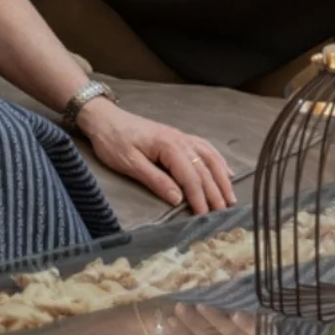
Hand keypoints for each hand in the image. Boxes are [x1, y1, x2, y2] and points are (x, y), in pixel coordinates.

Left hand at [76, 102, 235, 213]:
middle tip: (224, 214)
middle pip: (203, 169)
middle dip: (215, 192)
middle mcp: (180, 139)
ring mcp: (180, 136)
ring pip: (209, 157)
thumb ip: (155, 180)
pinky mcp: (178, 136)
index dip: (199, 198)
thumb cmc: (112, 140)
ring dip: (222, 177)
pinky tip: (225, 171)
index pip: (190, 176)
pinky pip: (204, 148)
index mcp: (168, 145)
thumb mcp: (129, 163)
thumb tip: (178, 199)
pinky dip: (217, 160)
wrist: (103, 117)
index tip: (206, 216)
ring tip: (231, 197)